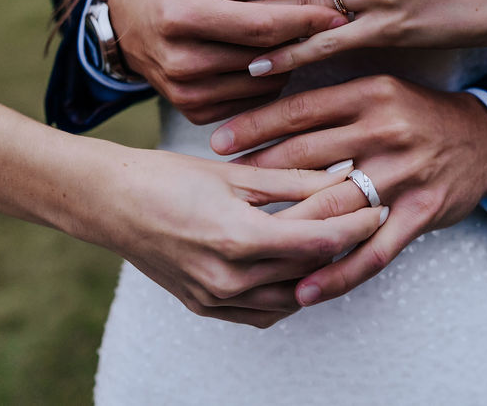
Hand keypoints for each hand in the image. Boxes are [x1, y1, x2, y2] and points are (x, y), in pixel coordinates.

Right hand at [99, 147, 386, 327]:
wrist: (108, 203)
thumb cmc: (165, 177)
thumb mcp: (235, 173)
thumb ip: (293, 180)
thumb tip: (342, 177)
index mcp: (238, 238)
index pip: (319, 240)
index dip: (357, 225)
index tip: (379, 208)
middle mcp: (228, 278)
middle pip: (309, 268)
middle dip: (345, 244)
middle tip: (366, 219)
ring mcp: (215, 298)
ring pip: (291, 297)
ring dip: (319, 272)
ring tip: (337, 241)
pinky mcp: (205, 306)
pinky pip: (263, 312)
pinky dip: (288, 292)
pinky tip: (297, 268)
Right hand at [107, 0, 347, 122]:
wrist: (130, 23)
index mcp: (182, 15)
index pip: (261, 24)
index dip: (305, 18)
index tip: (339, 11)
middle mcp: (180, 59)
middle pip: (265, 55)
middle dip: (302, 37)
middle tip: (331, 23)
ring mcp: (185, 92)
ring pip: (264, 83)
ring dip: (288, 61)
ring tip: (293, 38)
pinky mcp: (194, 113)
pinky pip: (252, 101)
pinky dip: (268, 81)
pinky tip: (267, 60)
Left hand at [209, 75, 486, 306]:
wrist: (484, 137)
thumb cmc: (417, 115)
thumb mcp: (378, 92)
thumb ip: (331, 104)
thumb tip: (266, 113)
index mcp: (369, 94)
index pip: (300, 110)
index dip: (255, 126)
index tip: (217, 141)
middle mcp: (386, 129)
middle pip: (309, 157)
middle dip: (259, 176)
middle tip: (219, 195)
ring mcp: (405, 173)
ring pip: (336, 205)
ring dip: (289, 227)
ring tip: (247, 245)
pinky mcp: (422, 211)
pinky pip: (374, 250)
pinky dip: (338, 273)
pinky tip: (305, 289)